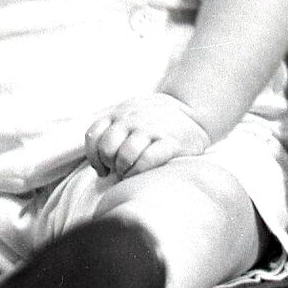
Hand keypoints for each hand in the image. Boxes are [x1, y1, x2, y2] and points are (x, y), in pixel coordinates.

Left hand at [86, 93, 210, 178]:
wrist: (193, 113)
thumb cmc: (156, 121)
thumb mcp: (132, 115)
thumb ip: (114, 127)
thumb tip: (97, 158)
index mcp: (120, 113)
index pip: (94, 134)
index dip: (93, 156)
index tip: (102, 168)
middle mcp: (133, 119)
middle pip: (107, 147)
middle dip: (109, 163)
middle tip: (117, 170)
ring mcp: (152, 129)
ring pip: (125, 154)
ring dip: (123, 170)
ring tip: (128, 174)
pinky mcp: (171, 142)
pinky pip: (147, 160)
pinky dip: (139, 171)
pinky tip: (140, 174)